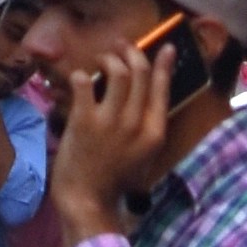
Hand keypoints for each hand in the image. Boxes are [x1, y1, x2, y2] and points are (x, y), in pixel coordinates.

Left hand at [50, 38, 174, 240]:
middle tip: (121, 46)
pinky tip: (79, 79)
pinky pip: (84, 83)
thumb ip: (149, 124)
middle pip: (139, 71)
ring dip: (108, 58)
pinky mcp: (84, 121)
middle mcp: (135, 123)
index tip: (167, 47)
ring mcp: (110, 121)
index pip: (163, 87)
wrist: (87, 199)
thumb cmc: (115, 178)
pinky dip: (80, 75)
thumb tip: (150, 90)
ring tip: (101, 61)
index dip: (164, 63)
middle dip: (131, 52)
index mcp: (154, 132)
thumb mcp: (144, 153)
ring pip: (116, 71)